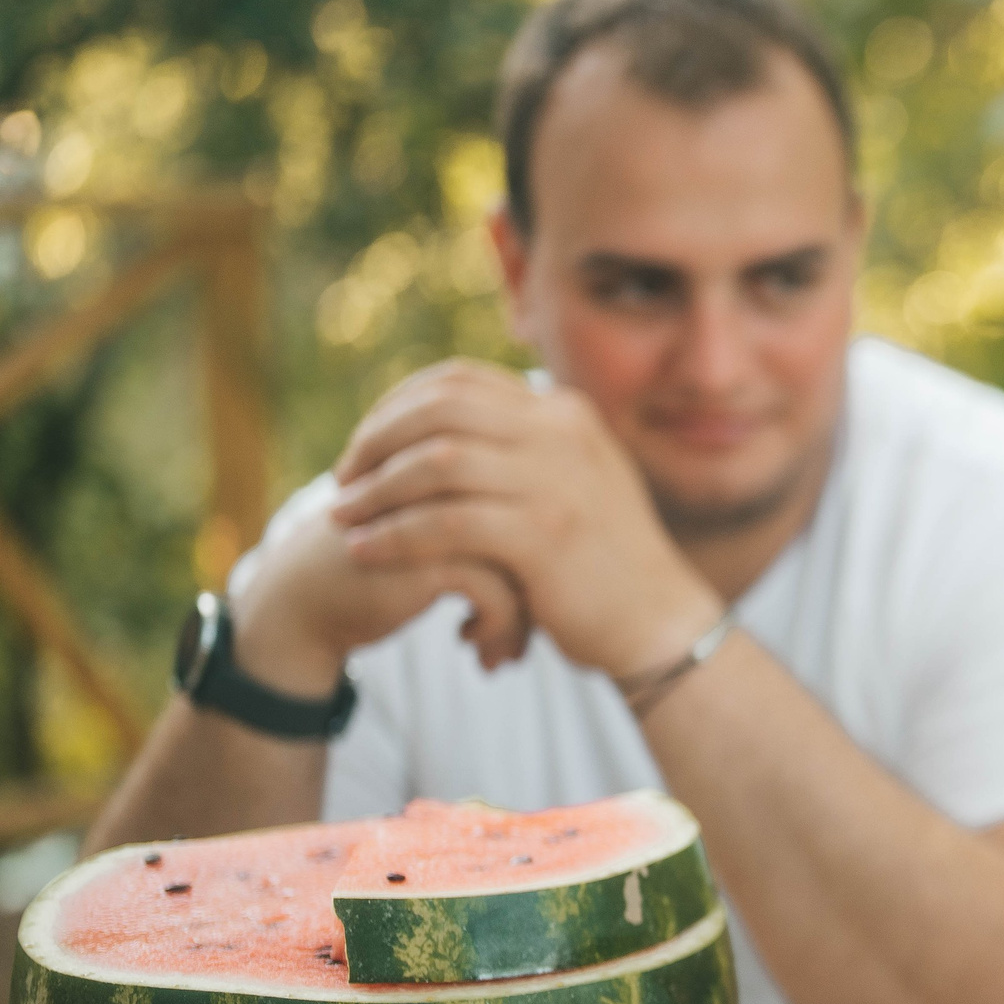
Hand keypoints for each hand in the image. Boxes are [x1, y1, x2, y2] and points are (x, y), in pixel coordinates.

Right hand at [228, 473, 529, 695]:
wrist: (303, 607)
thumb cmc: (382, 576)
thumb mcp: (444, 543)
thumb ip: (496, 532)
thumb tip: (574, 561)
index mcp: (465, 462)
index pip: (543, 509)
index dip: (546, 565)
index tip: (536, 606)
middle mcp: (456, 476)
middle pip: (541, 532)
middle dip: (543, 594)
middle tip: (532, 635)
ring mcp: (442, 506)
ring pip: (525, 562)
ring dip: (524, 618)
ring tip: (510, 653)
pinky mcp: (428, 548)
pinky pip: (498, 591)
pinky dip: (498, 626)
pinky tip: (470, 644)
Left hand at [326, 360, 723, 677]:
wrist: (661, 623)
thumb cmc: (609, 564)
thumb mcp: (579, 482)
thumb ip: (530, 451)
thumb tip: (460, 431)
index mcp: (565, 414)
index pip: (460, 381)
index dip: (397, 406)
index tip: (367, 445)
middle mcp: (562, 435)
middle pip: (439, 409)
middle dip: (376, 440)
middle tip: (344, 480)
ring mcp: (556, 482)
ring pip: (435, 462)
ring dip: (376, 489)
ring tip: (342, 517)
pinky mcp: (543, 535)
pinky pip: (445, 522)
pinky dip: (394, 535)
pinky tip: (365, 552)